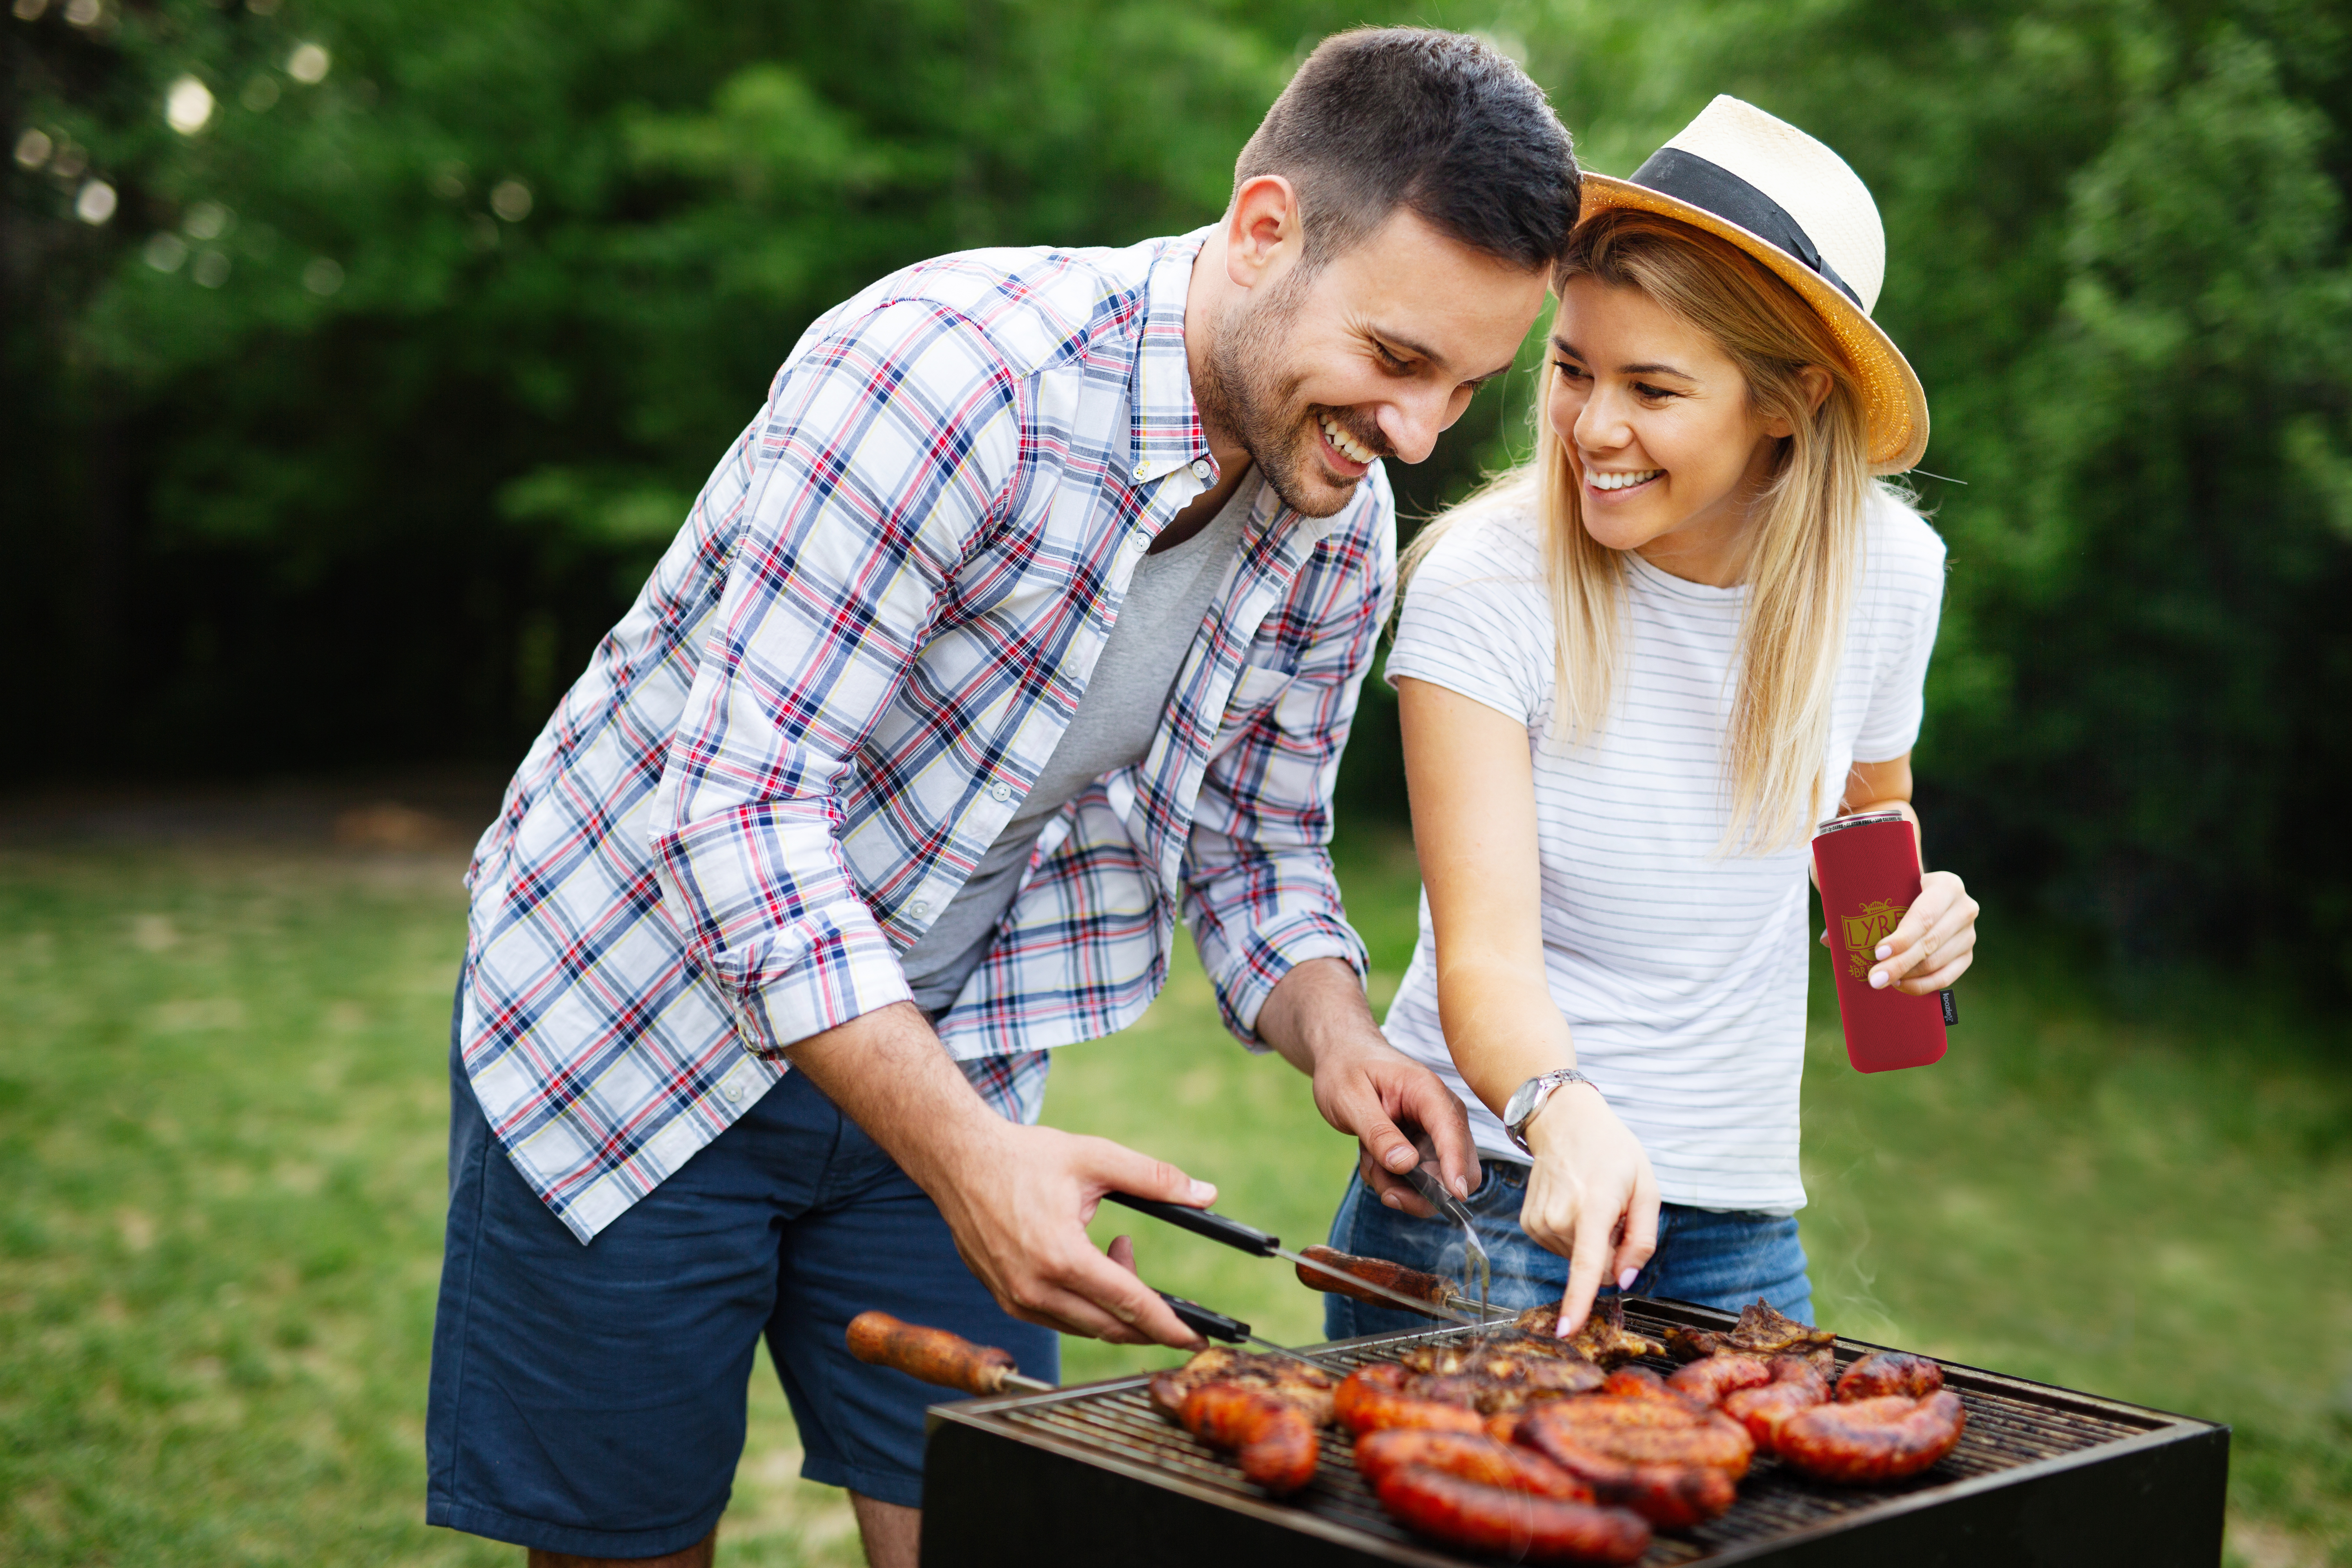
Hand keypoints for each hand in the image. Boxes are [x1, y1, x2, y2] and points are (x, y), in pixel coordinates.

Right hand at [926, 1119, 1214, 1347]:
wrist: (958, 1160)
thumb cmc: (1024, 1157)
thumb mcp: (1094, 1158)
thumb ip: (1154, 1178)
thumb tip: (1206, 1194)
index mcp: (1061, 1257)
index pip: (1130, 1305)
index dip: (1170, 1324)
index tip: (1198, 1337)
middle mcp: (1036, 1289)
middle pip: (1111, 1326)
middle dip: (1150, 1322)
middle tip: (1179, 1308)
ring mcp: (1016, 1300)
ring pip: (1085, 1325)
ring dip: (1116, 1304)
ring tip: (1119, 1249)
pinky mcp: (1005, 1300)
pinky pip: (1060, 1319)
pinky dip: (1087, 1302)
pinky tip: (1092, 1262)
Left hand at [1256, 957, 1478, 1214]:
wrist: (1344, 1058)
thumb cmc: (1346, 1069)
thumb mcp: (1350, 1099)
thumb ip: (1377, 1132)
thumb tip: (1406, 1165)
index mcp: (1428, 1092)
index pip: (1452, 1133)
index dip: (1456, 1167)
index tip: (1455, 1197)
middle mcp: (1442, 1114)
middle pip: (1458, 1168)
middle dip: (1421, 1190)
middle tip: (1382, 1188)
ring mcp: (1436, 1133)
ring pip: (1436, 1182)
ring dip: (1400, 1186)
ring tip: (1368, 1160)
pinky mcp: (1425, 1147)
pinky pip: (1419, 1181)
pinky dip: (1393, 1180)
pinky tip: (1372, 1157)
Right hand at [1517, 1085, 1657, 1337]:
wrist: (1564, 1122)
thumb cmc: (1612, 1152)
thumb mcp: (1646, 1188)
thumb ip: (1642, 1240)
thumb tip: (1624, 1281)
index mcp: (1593, 1206)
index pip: (1586, 1264)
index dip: (1578, 1301)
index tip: (1567, 1330)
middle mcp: (1559, 1216)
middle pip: (1595, 1267)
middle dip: (1611, 1251)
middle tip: (1612, 1213)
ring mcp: (1539, 1221)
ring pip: (1577, 1260)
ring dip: (1591, 1241)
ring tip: (1591, 1203)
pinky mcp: (1529, 1224)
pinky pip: (1561, 1249)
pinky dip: (1573, 1236)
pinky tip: (1574, 1205)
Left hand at [1867, 869, 1977, 993]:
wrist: (1925, 895)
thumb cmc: (1900, 890)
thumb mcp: (1890, 887)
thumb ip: (1866, 903)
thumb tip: (1830, 938)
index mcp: (1948, 886)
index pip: (1924, 917)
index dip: (1902, 938)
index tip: (1878, 952)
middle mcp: (1964, 909)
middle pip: (1929, 943)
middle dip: (1899, 963)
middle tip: (1874, 978)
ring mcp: (1969, 934)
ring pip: (1937, 962)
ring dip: (1908, 975)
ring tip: (1883, 979)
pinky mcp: (1967, 955)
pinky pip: (1946, 977)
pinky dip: (1922, 985)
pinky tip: (1901, 984)